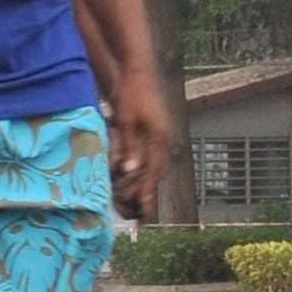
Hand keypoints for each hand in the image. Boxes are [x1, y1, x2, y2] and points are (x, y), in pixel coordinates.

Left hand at [107, 94, 174, 221]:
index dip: (147, 194)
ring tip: (141, 208)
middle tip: (142, 220)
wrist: (139, 72)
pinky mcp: (157, 132)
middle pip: (158, 174)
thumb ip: (130, 146)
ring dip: (148, 187)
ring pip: (157, 168)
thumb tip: (131, 171)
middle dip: (149, 196)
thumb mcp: (126, 120)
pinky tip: (140, 182)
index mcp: (160, 138)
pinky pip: (154, 158)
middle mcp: (165, 139)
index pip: (153, 172)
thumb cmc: (131, 93)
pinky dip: (147, 173)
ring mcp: (163, 136)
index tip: (142, 214)